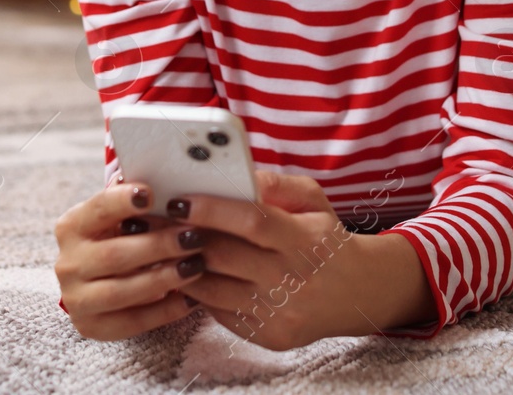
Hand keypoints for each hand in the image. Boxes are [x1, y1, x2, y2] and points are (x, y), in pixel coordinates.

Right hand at [54, 179, 207, 340]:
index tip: (151, 194)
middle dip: (158, 246)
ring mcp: (76, 298)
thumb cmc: (123, 237)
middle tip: (194, 237)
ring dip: (163, 278)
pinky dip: (164, 311)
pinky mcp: (90, 326)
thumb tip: (167, 177)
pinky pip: (131, 322)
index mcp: (72, 227)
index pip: (97, 209)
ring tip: (196, 266)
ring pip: (121, 291)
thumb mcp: (122, 217)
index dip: (122, 201)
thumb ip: (138, 200)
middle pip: (114, 255)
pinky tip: (192, 299)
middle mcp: (67, 263)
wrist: (102, 281)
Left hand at [171, 169, 390, 351]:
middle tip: (157, 222)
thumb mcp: (313, 201)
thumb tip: (237, 176)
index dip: (212, 210)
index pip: (253, 221)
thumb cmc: (326, 239)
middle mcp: (294, 279)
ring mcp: (280, 312)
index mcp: (307, 239)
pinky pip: (220, 312)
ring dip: (184, 266)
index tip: (179, 199)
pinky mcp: (268, 336)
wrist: (355, 293)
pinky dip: (200, 292)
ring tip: (165, 247)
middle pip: (226, 256)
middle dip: (186, 237)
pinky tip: (189, 274)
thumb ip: (277, 184)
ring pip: (214, 289)